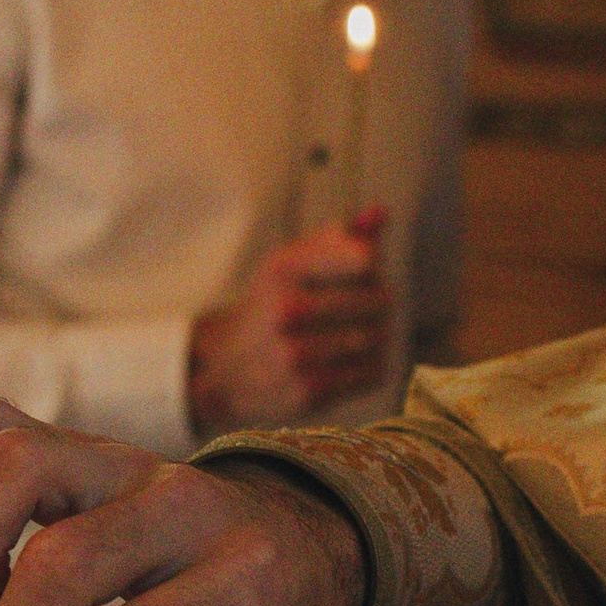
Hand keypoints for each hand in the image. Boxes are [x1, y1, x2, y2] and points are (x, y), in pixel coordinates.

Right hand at [187, 212, 387, 436]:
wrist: (224, 370)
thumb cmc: (271, 305)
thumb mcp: (291, 262)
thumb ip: (338, 237)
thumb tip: (381, 213)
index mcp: (283, 269)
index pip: (363, 260)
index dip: (371, 264)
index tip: (362, 268)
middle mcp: (288, 312)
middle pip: (379, 299)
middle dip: (378, 299)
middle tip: (365, 302)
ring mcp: (298, 355)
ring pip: (378, 337)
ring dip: (377, 333)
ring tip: (357, 330)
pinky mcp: (311, 392)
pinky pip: (373, 371)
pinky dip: (370, 364)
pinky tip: (349, 359)